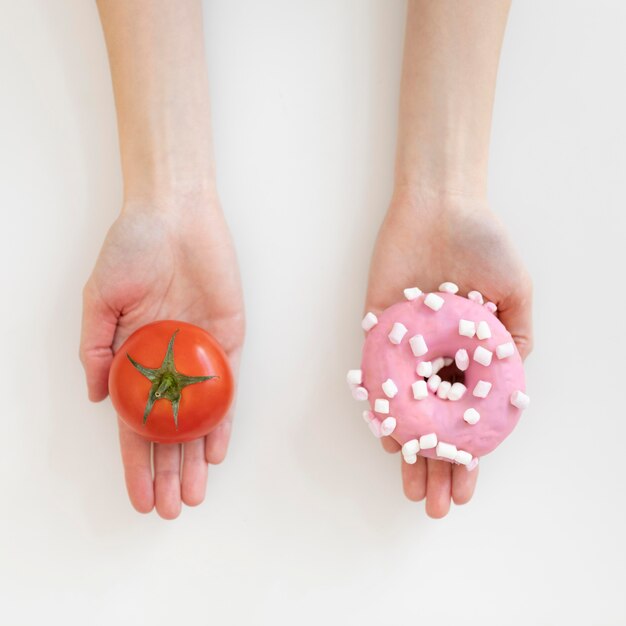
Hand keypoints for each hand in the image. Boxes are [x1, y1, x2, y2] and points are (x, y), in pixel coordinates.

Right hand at [79, 194, 244, 518]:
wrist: (174, 214)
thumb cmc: (131, 248)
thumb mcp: (99, 299)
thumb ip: (95, 348)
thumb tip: (96, 397)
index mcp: (134, 356)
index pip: (134, 423)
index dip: (136, 462)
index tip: (140, 497)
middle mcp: (167, 362)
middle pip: (169, 429)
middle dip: (169, 471)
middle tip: (172, 510)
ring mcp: (199, 353)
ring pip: (199, 416)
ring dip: (195, 457)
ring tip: (194, 494)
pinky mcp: (228, 338)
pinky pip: (227, 385)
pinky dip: (223, 417)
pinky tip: (216, 448)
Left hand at [365, 190, 532, 516]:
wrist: (441, 205)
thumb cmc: (484, 243)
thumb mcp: (514, 293)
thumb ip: (514, 339)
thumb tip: (513, 382)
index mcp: (467, 354)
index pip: (465, 417)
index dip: (467, 456)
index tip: (466, 490)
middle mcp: (434, 356)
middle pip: (433, 422)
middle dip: (434, 464)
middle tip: (433, 504)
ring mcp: (403, 346)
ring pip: (403, 409)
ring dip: (407, 448)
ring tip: (412, 484)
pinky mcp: (376, 328)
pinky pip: (376, 374)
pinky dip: (380, 406)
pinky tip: (388, 436)